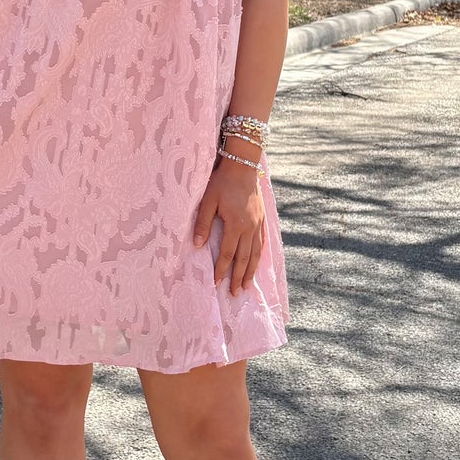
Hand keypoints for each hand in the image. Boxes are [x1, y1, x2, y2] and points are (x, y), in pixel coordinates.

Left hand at [192, 153, 265, 294]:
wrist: (242, 165)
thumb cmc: (222, 182)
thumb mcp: (208, 200)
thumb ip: (202, 223)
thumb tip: (197, 245)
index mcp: (236, 224)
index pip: (227, 253)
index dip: (221, 269)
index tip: (216, 283)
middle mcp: (250, 227)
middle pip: (244, 258)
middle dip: (238, 277)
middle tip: (234, 293)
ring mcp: (258, 224)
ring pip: (256, 253)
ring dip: (250, 271)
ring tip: (246, 286)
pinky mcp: (262, 219)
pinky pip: (262, 243)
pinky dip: (259, 256)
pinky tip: (256, 264)